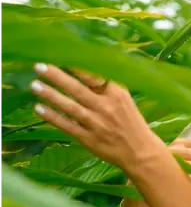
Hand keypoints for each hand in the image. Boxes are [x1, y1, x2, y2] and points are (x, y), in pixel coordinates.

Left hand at [30, 63, 152, 170]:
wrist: (140, 152)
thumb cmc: (129, 121)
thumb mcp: (124, 98)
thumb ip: (106, 84)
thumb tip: (84, 65)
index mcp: (116, 93)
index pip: (93, 76)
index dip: (75, 66)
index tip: (59, 54)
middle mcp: (107, 107)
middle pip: (78, 89)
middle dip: (57, 76)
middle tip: (39, 66)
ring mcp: (97, 124)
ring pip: (70, 107)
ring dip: (51, 95)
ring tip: (34, 85)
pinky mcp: (89, 139)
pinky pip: (67, 126)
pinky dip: (52, 117)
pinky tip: (38, 108)